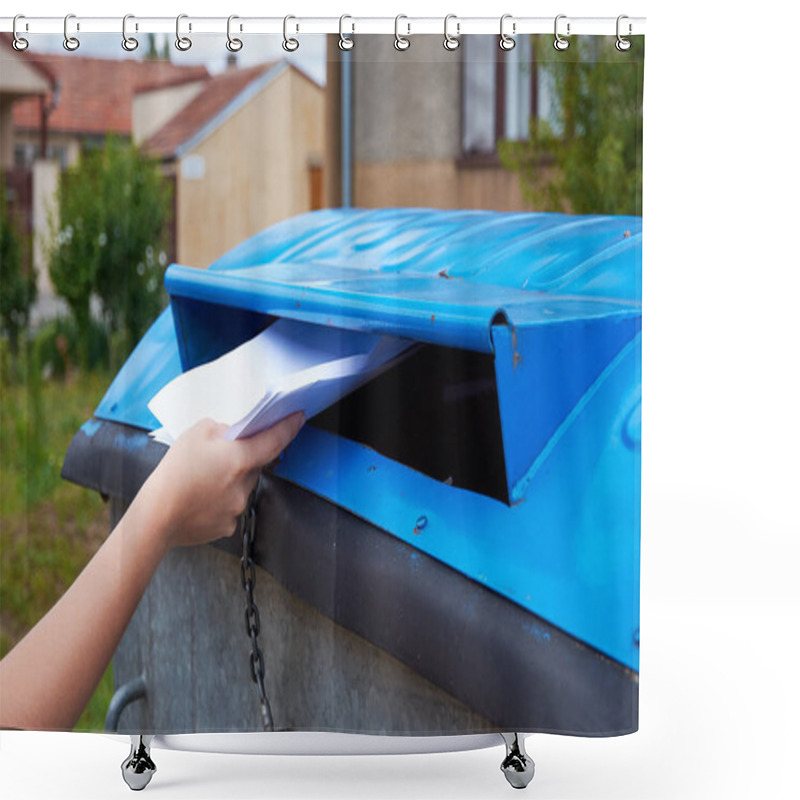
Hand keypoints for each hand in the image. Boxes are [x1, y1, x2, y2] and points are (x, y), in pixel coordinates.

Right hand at [139, 412, 304, 551]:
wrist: (155, 518)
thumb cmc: (172, 474)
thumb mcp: (195, 434)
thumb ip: (221, 429)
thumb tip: (233, 435)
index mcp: (239, 458)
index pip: (275, 440)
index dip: (289, 427)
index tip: (298, 418)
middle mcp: (244, 484)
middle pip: (255, 465)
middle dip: (244, 458)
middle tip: (220, 455)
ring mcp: (238, 507)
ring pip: (243, 487)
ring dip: (231, 480)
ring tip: (203, 480)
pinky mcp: (229, 526)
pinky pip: (231, 507)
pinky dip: (221, 500)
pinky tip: (201, 499)